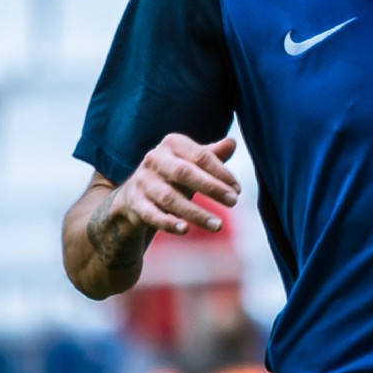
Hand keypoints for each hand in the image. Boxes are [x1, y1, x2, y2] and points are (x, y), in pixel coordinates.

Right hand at [101, 134, 238, 245]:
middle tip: (234, 202)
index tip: (238, 190)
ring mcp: (142, 181)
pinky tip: (185, 230)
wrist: (136, 194)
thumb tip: (232, 143)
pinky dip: (168, 222)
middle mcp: (154, 159)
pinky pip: (151, 214)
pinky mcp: (134, 203)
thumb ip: (212, 154)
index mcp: (172, 144)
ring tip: (218, 225)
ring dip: (196, 213)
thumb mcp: (193, 162)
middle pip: (185, 173)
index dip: (221, 173)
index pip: (201, 156)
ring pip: (170, 198)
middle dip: (212, 188)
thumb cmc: (175, 175)